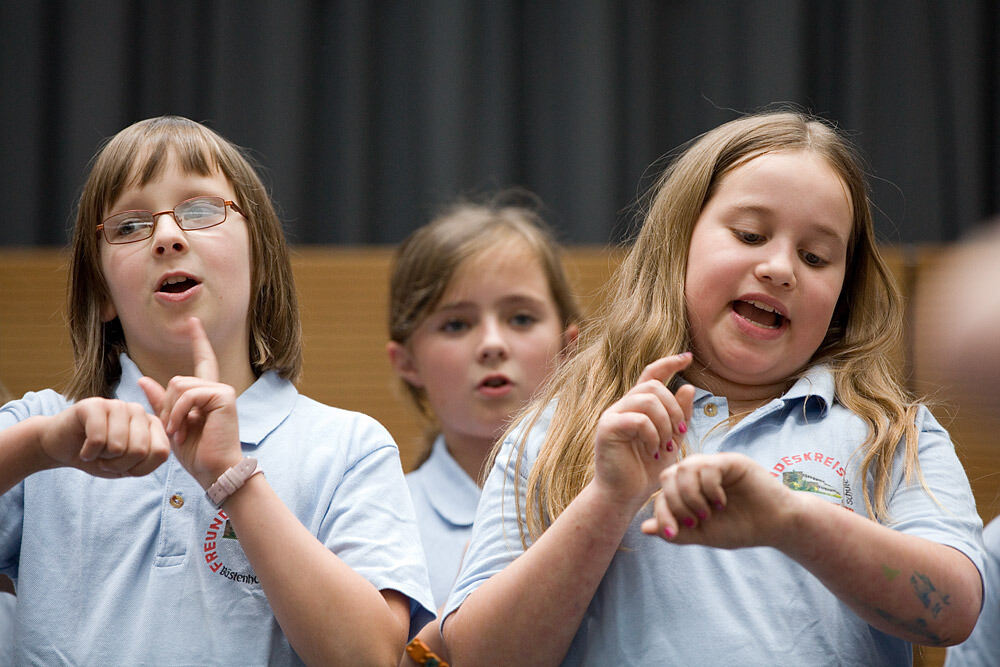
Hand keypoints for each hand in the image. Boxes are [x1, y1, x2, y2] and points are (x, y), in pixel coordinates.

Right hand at [40, 397, 168, 477]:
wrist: (61, 447)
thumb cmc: (98, 457)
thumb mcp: (128, 467)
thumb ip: (148, 461)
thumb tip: (158, 451)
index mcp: (152, 424)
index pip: (161, 452)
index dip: (139, 468)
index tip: (125, 465)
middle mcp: (138, 410)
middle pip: (140, 451)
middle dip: (119, 464)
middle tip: (105, 458)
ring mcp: (117, 404)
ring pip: (118, 446)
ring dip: (102, 458)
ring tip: (95, 450)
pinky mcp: (94, 405)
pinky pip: (98, 439)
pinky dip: (88, 453)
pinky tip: (84, 447)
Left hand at [138, 317, 242, 488]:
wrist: (215, 470)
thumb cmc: (197, 453)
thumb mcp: (172, 425)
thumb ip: (161, 402)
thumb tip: (143, 380)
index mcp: (207, 394)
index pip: (203, 360)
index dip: (198, 340)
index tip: (191, 321)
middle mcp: (217, 388)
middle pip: (177, 380)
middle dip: (167, 406)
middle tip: (172, 430)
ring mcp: (222, 391)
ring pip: (180, 386)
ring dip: (171, 412)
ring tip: (177, 432)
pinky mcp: (223, 396)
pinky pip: (188, 395)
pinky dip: (178, 414)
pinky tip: (181, 431)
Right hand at [591, 352, 694, 512]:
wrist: (624, 496)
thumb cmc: (646, 471)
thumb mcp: (671, 441)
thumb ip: (679, 416)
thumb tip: (689, 387)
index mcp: (638, 406)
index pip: (652, 374)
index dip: (670, 362)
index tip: (688, 357)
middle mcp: (623, 406)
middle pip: (654, 386)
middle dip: (674, 408)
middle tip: (680, 435)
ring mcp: (613, 415)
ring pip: (648, 400)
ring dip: (666, 423)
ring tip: (667, 446)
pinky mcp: (607, 428)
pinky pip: (638, 419)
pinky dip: (653, 435)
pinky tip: (654, 452)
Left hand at [640, 452, 803, 546]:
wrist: (775, 526)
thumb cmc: (740, 528)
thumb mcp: (703, 535)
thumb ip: (676, 532)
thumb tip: (644, 529)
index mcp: (688, 488)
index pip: (662, 492)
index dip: (661, 513)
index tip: (671, 533)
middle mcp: (698, 473)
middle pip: (668, 476)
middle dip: (675, 503)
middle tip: (694, 522)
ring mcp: (714, 464)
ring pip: (684, 468)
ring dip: (691, 496)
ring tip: (707, 513)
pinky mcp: (731, 461)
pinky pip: (707, 466)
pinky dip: (709, 487)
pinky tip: (721, 502)